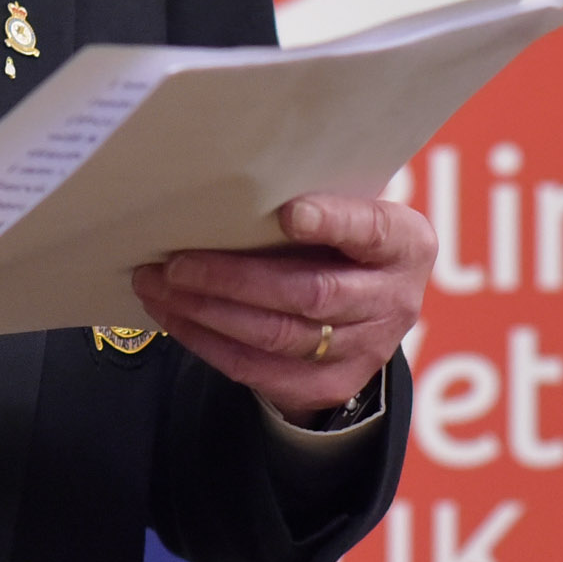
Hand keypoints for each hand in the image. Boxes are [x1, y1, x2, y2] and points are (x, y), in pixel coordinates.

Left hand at [128, 192, 429, 419]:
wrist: (369, 304)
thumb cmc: (342, 235)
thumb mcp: (348, 206)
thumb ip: (311, 194)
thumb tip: (228, 175)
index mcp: (404, 243)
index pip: (370, 230)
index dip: (332, 222)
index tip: (288, 211)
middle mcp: (394, 301)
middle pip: (309, 294)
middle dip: (233, 279)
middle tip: (174, 263)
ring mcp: (365, 350)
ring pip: (277, 337)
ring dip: (207, 314)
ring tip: (157, 288)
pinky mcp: (330, 385)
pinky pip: (260, 371)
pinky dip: (209, 344)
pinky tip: (174, 319)